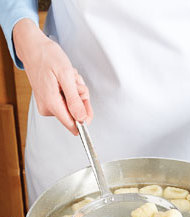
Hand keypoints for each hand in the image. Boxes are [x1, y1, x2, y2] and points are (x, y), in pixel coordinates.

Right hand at [13, 19, 92, 134]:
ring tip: (68, 78)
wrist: (33, 48)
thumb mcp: (66, 76)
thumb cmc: (47, 56)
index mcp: (51, 104)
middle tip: (74, 82)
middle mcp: (47, 108)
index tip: (86, 101)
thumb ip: (74, 100)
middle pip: (75, 113)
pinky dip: (70, 89)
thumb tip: (81, 118)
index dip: (84, 116)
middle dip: (80, 96)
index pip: (73, 126)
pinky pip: (67, 100)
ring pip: (73, 105)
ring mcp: (47, 105)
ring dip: (75, 91)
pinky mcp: (49, 101)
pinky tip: (65, 80)